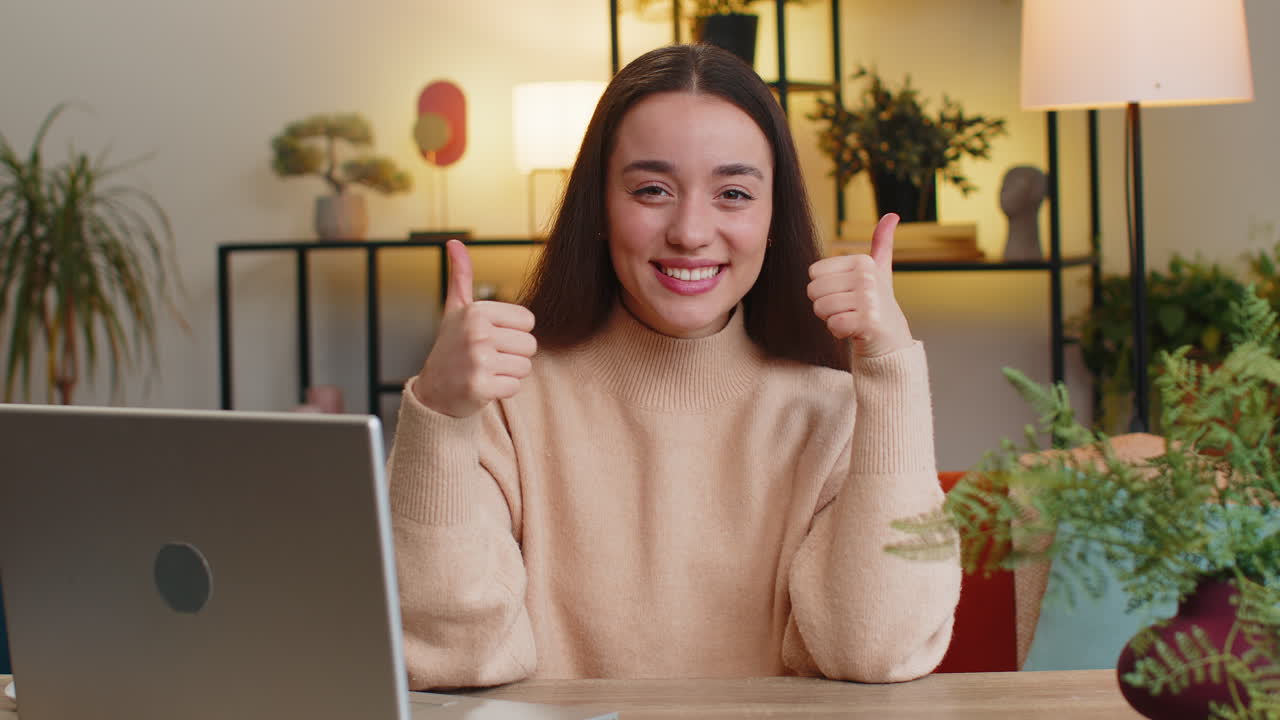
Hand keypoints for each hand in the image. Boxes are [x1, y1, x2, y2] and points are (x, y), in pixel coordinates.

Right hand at [413, 240, 537, 417]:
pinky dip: (503, 390)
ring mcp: (478, 360)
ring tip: (486, 371)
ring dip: (509, 373)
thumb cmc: (450, 348)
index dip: (514, 333)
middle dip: (514, 355)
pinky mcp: (480, 386)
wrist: (433, 391)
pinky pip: (515, 387)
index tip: (491, 338)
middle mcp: (477, 332)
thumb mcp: (455, 310)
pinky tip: (484, 386)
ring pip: (524, 366)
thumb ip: (461, 276)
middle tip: (488, 359)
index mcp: (476, 311)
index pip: (528, 321)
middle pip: (530, 345)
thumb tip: (454, 242)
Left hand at [807, 213, 912, 357]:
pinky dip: (839, 332)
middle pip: (813, 290)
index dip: (824, 288)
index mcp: (863, 261)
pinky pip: (833, 325)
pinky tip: (854, 330)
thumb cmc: (876, 304)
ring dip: (832, 319)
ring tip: (851, 318)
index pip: (814, 273)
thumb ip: (881, 243)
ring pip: (821, 308)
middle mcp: (867, 276)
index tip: (846, 293)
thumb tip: (892, 215)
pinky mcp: (867, 321)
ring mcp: (869, 298)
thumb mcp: (878, 271)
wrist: (891, 338)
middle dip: (825, 305)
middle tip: (847, 309)